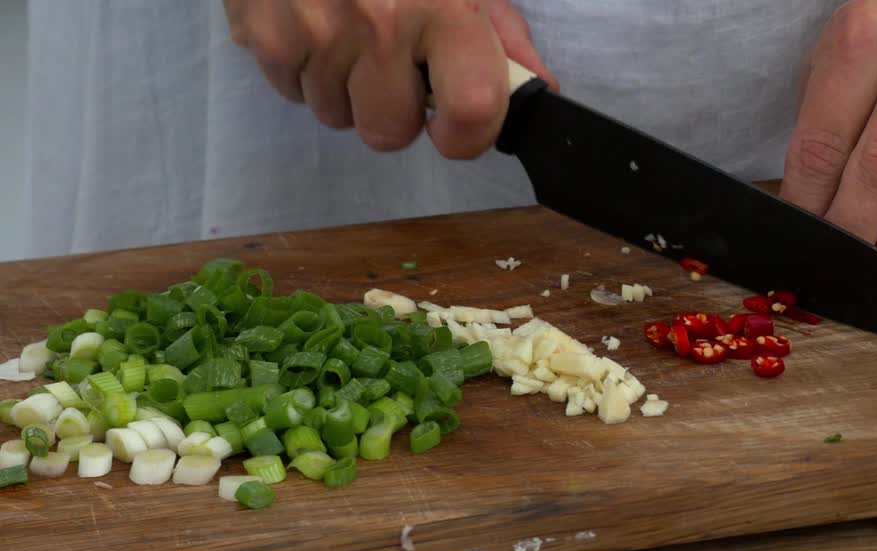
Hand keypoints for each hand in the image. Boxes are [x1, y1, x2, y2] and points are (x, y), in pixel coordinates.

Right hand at [223, 0, 557, 155]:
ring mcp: (314, 31)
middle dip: (391, 110)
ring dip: (345, 87)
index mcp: (442, 6)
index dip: (465, 134)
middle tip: (390, 62)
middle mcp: (378, 23)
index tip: (452, 122)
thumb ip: (499, 31)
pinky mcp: (263, 35)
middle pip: (388, 134)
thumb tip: (536, 85)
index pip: (473, 111)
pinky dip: (303, 67)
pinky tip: (313, 20)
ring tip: (347, 29)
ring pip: (336, 116)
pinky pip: (292, 92)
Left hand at [780, 0, 876, 282]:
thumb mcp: (824, 75)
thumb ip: (817, 140)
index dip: (809, 200)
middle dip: (854, 229)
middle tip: (834, 264)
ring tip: (874, 277)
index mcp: (868, 35)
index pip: (828, 139)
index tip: (801, 236)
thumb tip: (809, 226)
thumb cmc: (873, 60)